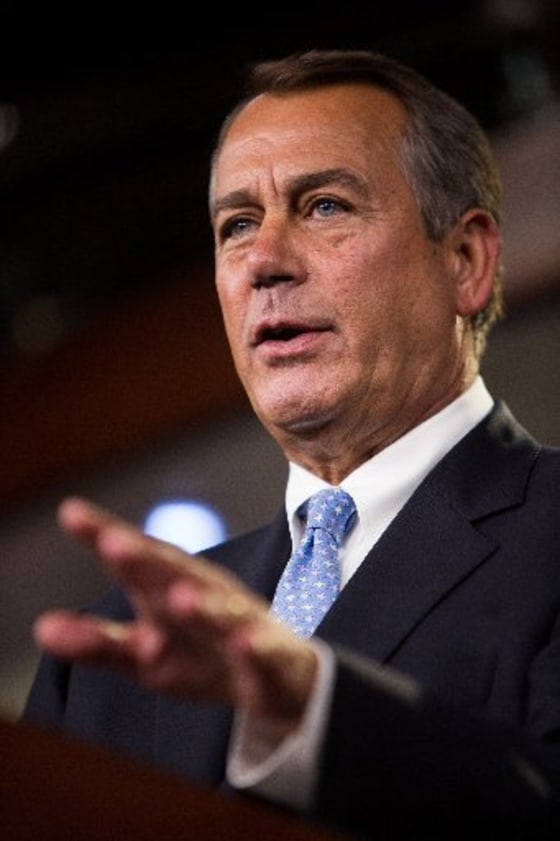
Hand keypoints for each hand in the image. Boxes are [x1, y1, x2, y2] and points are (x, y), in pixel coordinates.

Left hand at [33, 497, 317, 729]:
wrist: (278, 678)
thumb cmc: (204, 655)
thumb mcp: (146, 653)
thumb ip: (97, 642)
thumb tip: (40, 627)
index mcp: (169, 593)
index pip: (135, 562)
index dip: (105, 537)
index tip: (71, 513)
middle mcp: (206, 598)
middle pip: (177, 575)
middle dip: (148, 561)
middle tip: (114, 544)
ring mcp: (243, 626)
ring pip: (224, 614)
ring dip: (204, 606)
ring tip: (180, 598)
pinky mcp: (274, 660)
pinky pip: (266, 655)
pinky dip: (256, 650)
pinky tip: (245, 644)